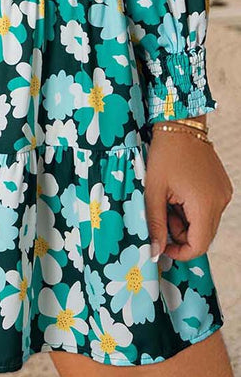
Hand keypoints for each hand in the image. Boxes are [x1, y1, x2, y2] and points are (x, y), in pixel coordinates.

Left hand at [144, 125, 233, 261]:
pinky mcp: (221, 187)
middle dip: (179, 233)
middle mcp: (220, 202)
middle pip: (202, 236)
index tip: (161, 244)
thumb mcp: (154, 191)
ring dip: (185, 220)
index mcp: (205, 204)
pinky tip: (178, 193)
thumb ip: (155, 224)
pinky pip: (208, 209)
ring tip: (168, 199)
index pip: (199, 246)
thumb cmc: (164, 154)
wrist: (180, 125)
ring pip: (204, 223)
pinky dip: (192, 209)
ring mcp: (223, 194)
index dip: (179, 252)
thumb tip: (155, 251)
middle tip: (160, 214)